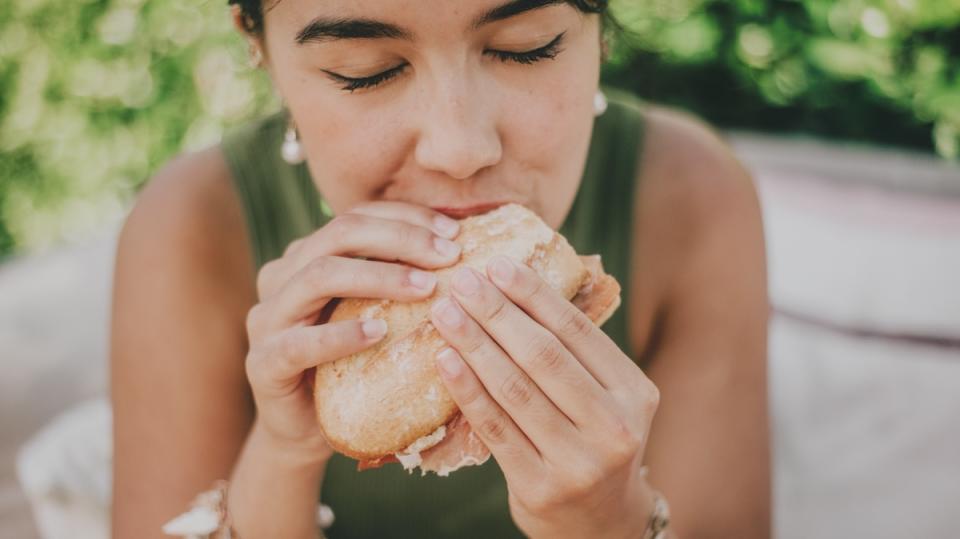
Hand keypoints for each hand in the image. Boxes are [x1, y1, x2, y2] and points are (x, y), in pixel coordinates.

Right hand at [244, 201, 462, 460]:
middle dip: (400, 239)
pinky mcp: (263, 363)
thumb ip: (401, 281)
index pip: (357, 216)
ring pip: (319, 276)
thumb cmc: (354, 365)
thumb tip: (466, 247)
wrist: (308, 430)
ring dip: (379, 277)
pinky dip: (342, 335)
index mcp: (307, 255)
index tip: (455, 231)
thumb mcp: (378, 314)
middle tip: (449, 256)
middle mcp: (281, 275)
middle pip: (339, 234)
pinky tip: (379, 334)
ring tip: (426, 288)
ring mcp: (266, 318)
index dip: (407, 218)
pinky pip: (300, 343)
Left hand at [429, 256, 659, 537]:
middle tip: (463, 281)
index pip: (577, 331)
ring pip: (515, 389)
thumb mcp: (606, 401)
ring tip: (445, 313)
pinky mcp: (541, 488)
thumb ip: (574, 358)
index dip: (534, 294)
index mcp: (634, 392)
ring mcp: (579, 461)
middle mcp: (614, 426)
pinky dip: (467, 390)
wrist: (601, 525)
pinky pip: (495, 428)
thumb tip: (511, 289)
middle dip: (497, 312)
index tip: (498, 265)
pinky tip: (444, 360)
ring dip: (474, 344)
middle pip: (544, 356)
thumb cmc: (592, 445)